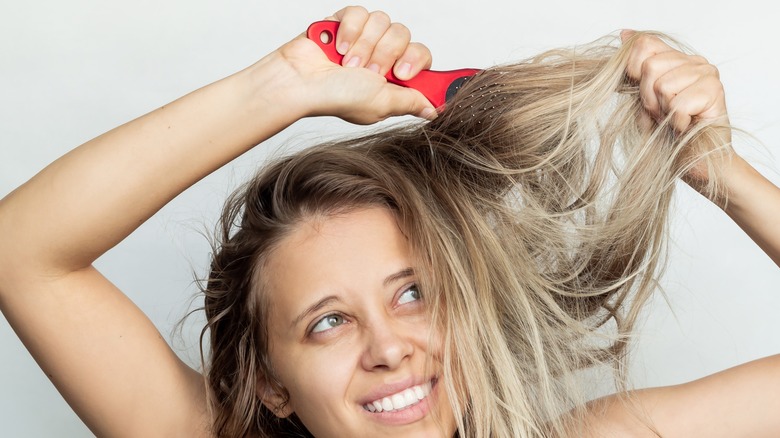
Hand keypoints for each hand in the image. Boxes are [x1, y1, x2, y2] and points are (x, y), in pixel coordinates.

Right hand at [264, 6, 434, 123]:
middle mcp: (382, 56)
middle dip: (385, 55)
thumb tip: (434, 110)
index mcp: (394, 78)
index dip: (417, 62)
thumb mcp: (382, 104)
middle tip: (368, 72)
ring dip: (365, 46)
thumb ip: (410, 102)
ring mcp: (364, 38)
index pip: (423, 58)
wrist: (302, 82)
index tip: (404, 73)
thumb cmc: (336, 98)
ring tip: (348, 63)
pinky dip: (350, 31)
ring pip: (384, 22)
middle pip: (405, 36)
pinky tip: (338, 47)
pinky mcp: (346, 22)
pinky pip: (362, 13)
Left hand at [621, 30, 731, 183]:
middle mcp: (694, 61)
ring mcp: (707, 74)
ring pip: (663, 85)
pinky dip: (676, 122)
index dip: (632, 70)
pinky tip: (686, 127)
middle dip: (646, 98)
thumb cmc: (666, 135)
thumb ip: (634, 71)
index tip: (637, 92)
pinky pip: (678, 103)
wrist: (693, 163)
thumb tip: (624, 33)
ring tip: (673, 121)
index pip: (644, 44)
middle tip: (659, 114)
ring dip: (662, 111)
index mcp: (675, 60)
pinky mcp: (715, 91)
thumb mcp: (641, 100)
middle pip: (650, 66)